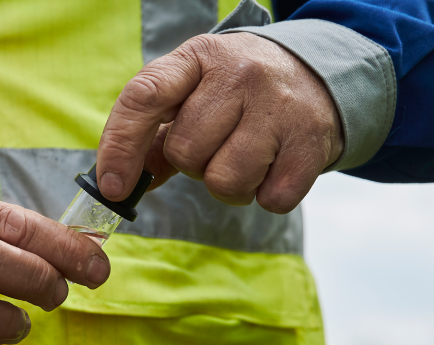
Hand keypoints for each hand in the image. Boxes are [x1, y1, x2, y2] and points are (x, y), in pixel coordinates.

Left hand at [96, 32, 343, 213]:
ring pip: (225, 182)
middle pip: (185, 153)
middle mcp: (239, 73)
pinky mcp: (311, 140)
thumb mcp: (195, 94)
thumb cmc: (239, 93)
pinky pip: (270, 199)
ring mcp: (279, 105)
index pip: (143, 97)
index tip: (112, 186)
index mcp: (197, 57)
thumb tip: (120, 183)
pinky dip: (267, 195)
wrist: (321, 74)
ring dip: (229, 185)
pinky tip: (275, 166)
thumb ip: (155, 137)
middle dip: (193, 165)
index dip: (120, 146)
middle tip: (218, 145)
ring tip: (246, 158)